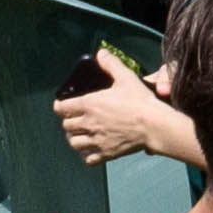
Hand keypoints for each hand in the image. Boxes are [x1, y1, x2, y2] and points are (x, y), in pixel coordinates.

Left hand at [54, 51, 198, 167]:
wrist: (153, 125)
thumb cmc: (140, 101)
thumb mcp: (125, 77)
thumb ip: (111, 64)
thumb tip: (101, 53)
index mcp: (89, 104)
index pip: (62, 108)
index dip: (59, 105)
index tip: (61, 104)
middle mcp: (89, 123)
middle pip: (66, 126)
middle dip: (68, 121)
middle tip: (74, 117)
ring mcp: (96, 140)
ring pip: (74, 143)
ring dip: (74, 138)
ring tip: (80, 134)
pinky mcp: (105, 153)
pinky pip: (88, 158)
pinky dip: (86, 154)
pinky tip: (91, 149)